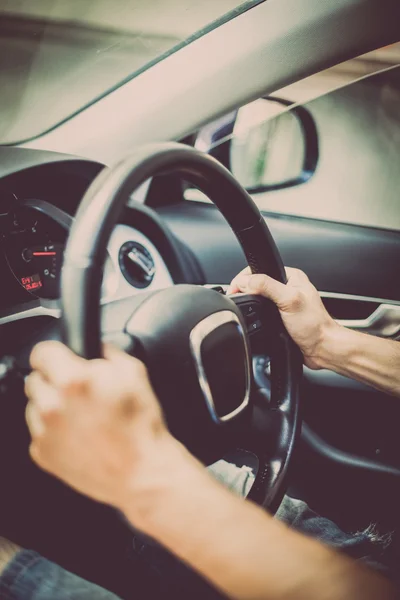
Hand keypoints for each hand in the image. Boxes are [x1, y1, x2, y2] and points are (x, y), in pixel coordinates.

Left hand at [24, 341, 187, 523]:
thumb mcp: (135, 373)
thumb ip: (109, 351)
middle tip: (80, 392)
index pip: (41, 352)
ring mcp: (45, 432)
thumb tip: (97, 346)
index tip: (61, 358)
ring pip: (35, 406)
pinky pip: (40, 432)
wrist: (142, 472)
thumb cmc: (141, 426)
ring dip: (52, 406)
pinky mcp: (43, 454)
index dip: (55, 353)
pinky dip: (54, 431)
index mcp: (73, 381)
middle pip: (35, 379)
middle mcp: (52, 406)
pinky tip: (79, 434)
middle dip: (55, 380)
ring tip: (82, 416)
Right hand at [228, 267, 337, 368]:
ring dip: (250, 304)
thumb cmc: (315, 325)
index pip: (260, 269)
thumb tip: (245, 281)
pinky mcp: (280, 316)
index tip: (235, 289)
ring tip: (246, 308)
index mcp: (291, 276)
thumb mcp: (289, 300)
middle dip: (245, 291)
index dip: (244, 278)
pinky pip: (261, 312)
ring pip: (258, 298)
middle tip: (238, 299)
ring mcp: (283, 302)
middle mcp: (287, 287)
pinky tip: (256, 320)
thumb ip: (267, 286)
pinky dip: (255, 316)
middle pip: (257, 283)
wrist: (322, 349)